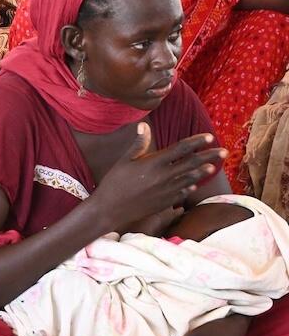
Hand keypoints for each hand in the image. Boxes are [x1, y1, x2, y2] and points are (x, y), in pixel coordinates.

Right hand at [89, 123, 226, 233]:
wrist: (110, 209)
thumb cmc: (114, 182)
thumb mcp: (124, 160)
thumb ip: (138, 144)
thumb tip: (143, 126)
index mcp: (154, 162)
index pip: (181, 148)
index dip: (196, 142)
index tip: (209, 137)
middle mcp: (164, 176)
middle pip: (192, 163)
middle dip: (209, 156)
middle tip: (223, 151)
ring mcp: (167, 190)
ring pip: (191, 178)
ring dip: (204, 171)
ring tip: (214, 166)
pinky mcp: (165, 202)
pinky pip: (183, 192)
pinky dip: (190, 186)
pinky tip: (194, 183)